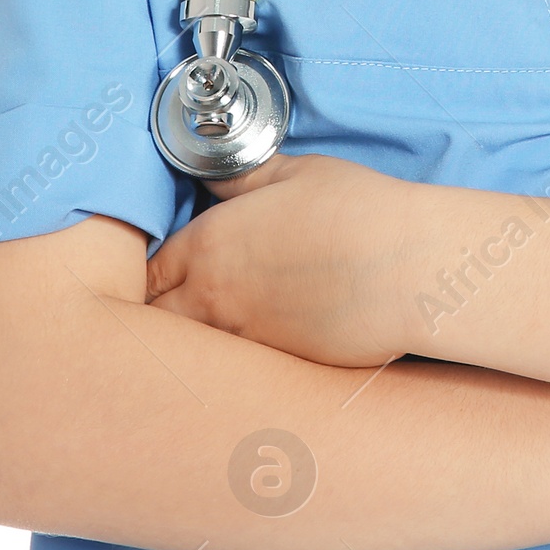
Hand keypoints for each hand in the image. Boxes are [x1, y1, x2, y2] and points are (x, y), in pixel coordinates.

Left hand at [145, 152, 413, 367]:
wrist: (406, 266)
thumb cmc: (356, 209)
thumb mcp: (294, 174)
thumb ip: (243, 181)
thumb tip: (216, 179)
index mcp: (209, 245)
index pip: (146, 274)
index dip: (143, 276)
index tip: (154, 276)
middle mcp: (215, 300)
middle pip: (152, 325)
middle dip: (153, 319)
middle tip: (170, 311)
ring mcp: (245, 341)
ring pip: (189, 357)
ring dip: (189, 349)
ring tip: (204, 341)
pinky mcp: (278, 369)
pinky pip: (234, 374)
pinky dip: (230, 371)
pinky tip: (249, 358)